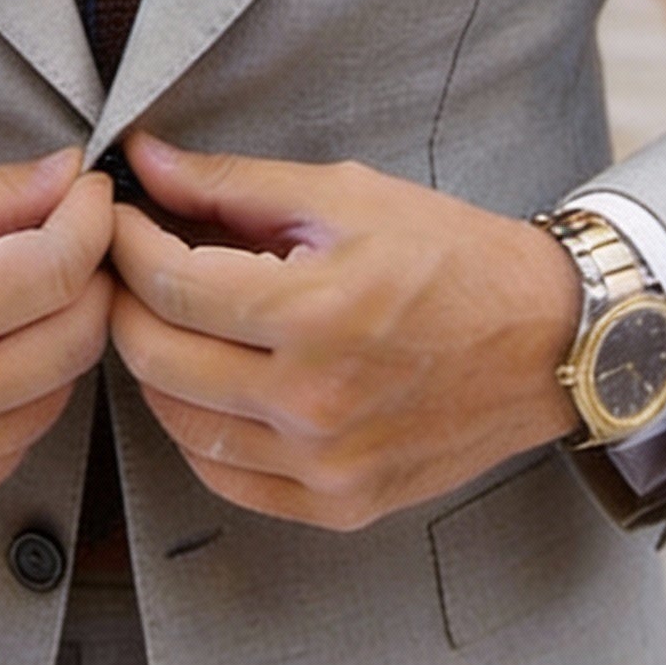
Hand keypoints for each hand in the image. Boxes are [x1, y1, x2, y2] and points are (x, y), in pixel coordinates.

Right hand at [0, 150, 113, 527]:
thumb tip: (70, 177)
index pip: (63, 270)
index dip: (91, 221)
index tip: (88, 196)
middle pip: (77, 338)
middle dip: (87, 278)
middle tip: (66, 239)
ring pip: (55, 395)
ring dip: (54, 338)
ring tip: (15, 296)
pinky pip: (13, 444)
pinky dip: (17, 395)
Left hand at [108, 134, 582, 530]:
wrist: (548, 341)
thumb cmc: (453, 257)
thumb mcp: (346, 195)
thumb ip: (233, 183)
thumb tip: (145, 160)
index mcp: (316, 312)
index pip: (169, 283)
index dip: (125, 242)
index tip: (118, 218)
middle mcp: (315, 401)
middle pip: (157, 356)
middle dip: (125, 300)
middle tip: (129, 264)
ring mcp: (325, 464)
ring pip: (178, 422)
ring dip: (156, 364)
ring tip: (171, 317)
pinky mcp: (338, 504)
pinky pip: (224, 477)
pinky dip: (198, 428)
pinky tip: (210, 382)